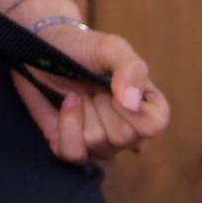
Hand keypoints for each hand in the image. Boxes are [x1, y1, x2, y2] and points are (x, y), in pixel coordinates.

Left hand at [11, 26, 170, 165]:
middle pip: (124, 138)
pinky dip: (66, 125)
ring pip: (98, 144)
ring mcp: (101, 143)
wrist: (46, 48)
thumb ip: (131, 69)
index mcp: (146, 108)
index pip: (155, 125)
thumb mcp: (112, 49)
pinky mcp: (73, 147)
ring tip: (80, 93)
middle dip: (101, 105)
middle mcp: (128, 132)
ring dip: (83, 112)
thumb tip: (131, 104)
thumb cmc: (84, 49)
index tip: (113, 88)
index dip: (132, 108)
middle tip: (93, 87)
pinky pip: (73, 154)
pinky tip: (66, 103)